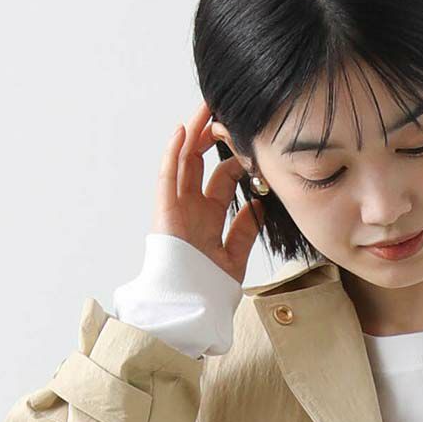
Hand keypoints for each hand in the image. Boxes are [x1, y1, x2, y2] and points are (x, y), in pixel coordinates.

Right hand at [153, 101, 262, 284]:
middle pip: (202, 164)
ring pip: (185, 162)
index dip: (235, 159)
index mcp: (209, 220)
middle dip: (214, 138)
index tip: (251, 142)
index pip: (222, 180)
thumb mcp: (236, 259)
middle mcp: (192, 210)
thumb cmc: (209, 293)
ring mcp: (177, 209)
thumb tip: (258, 204)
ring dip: (195, 134)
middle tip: (228, 113)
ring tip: (207, 108)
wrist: (191, 313)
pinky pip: (167, 176)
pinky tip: (184, 130)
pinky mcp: (165, 212)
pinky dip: (174, 153)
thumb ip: (245, 232)